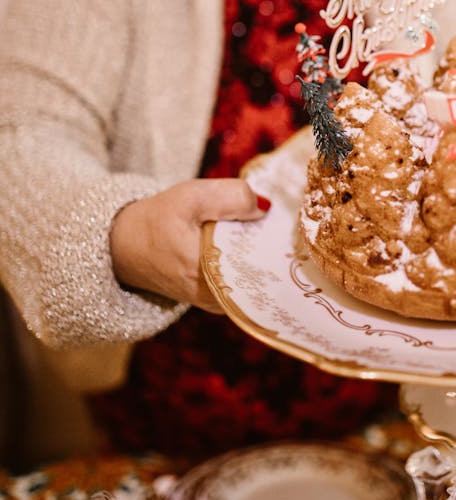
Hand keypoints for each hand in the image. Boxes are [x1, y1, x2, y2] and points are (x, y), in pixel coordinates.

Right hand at [109, 178, 270, 311]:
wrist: (124, 245)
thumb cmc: (157, 219)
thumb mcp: (192, 196)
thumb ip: (232, 197)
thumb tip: (267, 208)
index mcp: (208, 271)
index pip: (261, 264)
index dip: (276, 243)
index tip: (286, 226)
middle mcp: (214, 297)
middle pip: (262, 275)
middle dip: (274, 251)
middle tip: (283, 227)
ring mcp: (215, 303)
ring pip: (254, 281)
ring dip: (263, 258)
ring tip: (270, 234)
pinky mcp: (214, 301)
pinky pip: (244, 284)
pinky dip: (251, 265)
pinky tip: (254, 246)